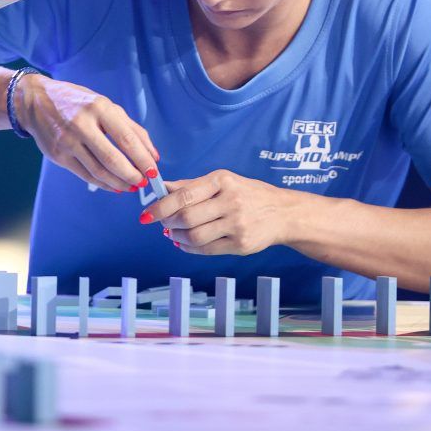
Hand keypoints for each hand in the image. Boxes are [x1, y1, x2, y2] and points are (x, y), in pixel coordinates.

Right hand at [14, 74, 158, 193]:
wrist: (35, 102)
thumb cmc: (77, 102)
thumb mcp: (106, 105)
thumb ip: (131, 128)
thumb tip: (152, 155)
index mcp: (99, 108)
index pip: (126, 139)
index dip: (142, 159)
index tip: (153, 170)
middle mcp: (82, 125)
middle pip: (112, 159)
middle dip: (132, 175)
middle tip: (143, 182)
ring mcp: (67, 142)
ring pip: (98, 171)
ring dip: (119, 183)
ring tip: (131, 187)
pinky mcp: (58, 156)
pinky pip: (85, 175)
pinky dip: (102, 184)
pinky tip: (113, 185)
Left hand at [140, 169, 290, 253]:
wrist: (283, 213)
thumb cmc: (249, 194)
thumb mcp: (223, 181)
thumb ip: (192, 186)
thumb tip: (162, 188)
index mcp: (223, 180)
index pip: (184, 195)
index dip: (161, 207)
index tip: (147, 214)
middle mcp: (230, 201)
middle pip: (186, 217)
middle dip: (168, 223)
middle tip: (163, 224)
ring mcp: (237, 224)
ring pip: (194, 236)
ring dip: (177, 237)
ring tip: (173, 234)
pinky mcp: (241, 244)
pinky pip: (206, 249)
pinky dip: (189, 248)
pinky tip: (184, 243)